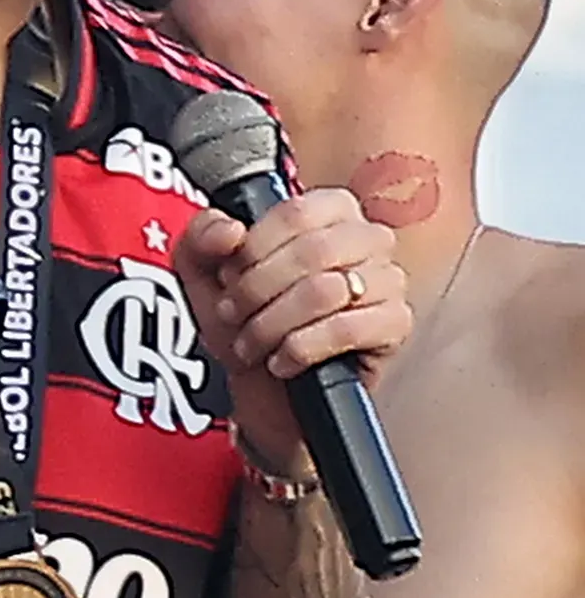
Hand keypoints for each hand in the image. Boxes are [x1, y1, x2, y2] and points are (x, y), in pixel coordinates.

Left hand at [178, 188, 415, 477]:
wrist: (266, 386)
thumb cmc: (246, 318)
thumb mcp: (203, 273)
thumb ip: (201, 236)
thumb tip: (230, 229)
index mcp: (328, 211)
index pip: (296, 212)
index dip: (252, 249)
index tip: (229, 275)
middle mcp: (368, 239)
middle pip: (312, 251)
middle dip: (258, 290)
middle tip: (235, 314)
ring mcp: (389, 281)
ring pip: (327, 291)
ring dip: (273, 324)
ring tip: (253, 341)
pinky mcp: (395, 325)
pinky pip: (347, 329)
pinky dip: (300, 348)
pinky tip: (283, 360)